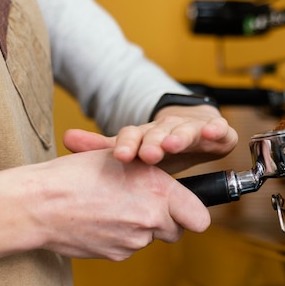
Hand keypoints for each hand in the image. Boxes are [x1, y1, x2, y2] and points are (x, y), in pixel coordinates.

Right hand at [35, 149, 209, 260]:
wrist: (39, 204)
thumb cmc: (78, 174)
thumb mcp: (122, 159)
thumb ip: (155, 175)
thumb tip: (174, 189)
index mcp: (159, 191)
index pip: (200, 217)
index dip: (193, 213)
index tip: (185, 208)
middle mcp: (152, 218)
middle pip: (178, 230)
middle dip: (167, 220)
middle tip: (144, 204)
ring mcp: (135, 241)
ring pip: (152, 238)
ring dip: (142, 227)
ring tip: (115, 207)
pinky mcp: (118, 255)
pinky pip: (130, 247)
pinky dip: (122, 237)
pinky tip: (102, 220)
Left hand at [63, 105, 237, 173]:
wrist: (199, 128)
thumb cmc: (164, 145)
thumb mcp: (137, 149)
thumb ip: (106, 148)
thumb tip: (67, 138)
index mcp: (147, 134)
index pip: (134, 136)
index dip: (128, 145)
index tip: (122, 157)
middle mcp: (169, 129)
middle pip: (159, 133)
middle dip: (153, 142)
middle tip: (148, 153)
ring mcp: (193, 129)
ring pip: (186, 130)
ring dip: (179, 136)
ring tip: (173, 144)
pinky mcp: (217, 131)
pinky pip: (218, 130)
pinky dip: (215, 130)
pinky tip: (212, 132)